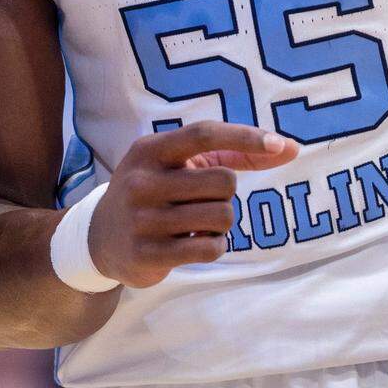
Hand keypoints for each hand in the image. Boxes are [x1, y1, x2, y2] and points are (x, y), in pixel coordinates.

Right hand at [87, 123, 299, 286]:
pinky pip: (210, 249)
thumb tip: (289, 148)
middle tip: (201, 201)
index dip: (245, 137)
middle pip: (223, 182)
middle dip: (226, 195)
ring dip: (221, 223)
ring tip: (195, 224)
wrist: (98, 237)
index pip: (204, 134)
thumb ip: (230, 155)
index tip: (280, 145)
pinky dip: (213, 246)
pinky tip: (193, 244)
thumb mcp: (177, 165)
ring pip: (221, 217)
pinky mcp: (148, 253)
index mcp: (150, 150)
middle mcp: (143, 180)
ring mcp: (143, 218)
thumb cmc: (153, 192)